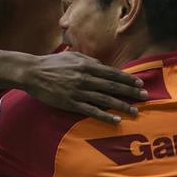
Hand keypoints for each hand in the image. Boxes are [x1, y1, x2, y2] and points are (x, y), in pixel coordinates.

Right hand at [24, 51, 146, 123]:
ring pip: (105, 99)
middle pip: (112, 86)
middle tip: (144, 96)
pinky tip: (115, 120)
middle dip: (130, 92)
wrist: (32, 73)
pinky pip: (91, 111)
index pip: (112, 73)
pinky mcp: (70, 103)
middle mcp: (85, 78)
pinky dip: (104, 116)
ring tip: (135, 111)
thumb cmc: (52, 63)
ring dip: (121, 105)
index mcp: (86, 65)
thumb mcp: (72, 56)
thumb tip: (104, 66)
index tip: (139, 83)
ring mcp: (78, 91)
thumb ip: (89, 60)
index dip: (127, 78)